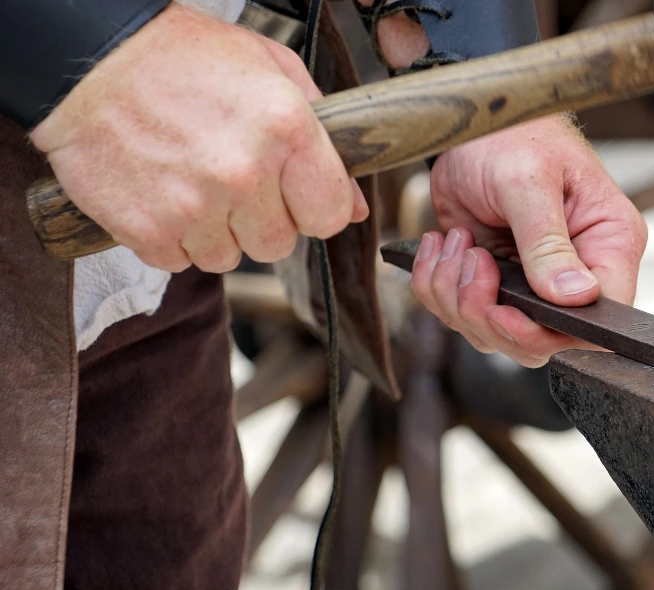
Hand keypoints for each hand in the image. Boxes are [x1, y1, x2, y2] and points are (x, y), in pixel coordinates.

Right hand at [29, 3, 366, 272]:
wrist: (87, 55)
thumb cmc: (182, 56)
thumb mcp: (270, 69)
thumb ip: (324, 138)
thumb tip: (357, 207)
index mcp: (286, 130)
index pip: (330, 216)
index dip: (313, 208)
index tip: (295, 195)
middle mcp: (244, 173)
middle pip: (278, 244)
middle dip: (261, 220)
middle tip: (233, 181)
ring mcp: (193, 206)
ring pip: (228, 258)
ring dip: (214, 231)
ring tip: (192, 182)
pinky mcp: (147, 229)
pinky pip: (178, 261)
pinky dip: (170, 237)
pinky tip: (161, 193)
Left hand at [410, 115, 646, 366]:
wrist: (469, 124)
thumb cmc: (513, 134)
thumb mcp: (528, 182)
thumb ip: (549, 243)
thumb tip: (576, 296)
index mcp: (609, 244)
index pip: (599, 319)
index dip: (549, 332)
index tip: (505, 312)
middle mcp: (577, 271)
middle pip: (542, 341)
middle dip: (490, 315)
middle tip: (470, 265)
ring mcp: (533, 282)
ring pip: (495, 333)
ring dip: (457, 297)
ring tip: (455, 243)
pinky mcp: (495, 282)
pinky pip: (463, 314)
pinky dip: (438, 287)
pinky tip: (443, 245)